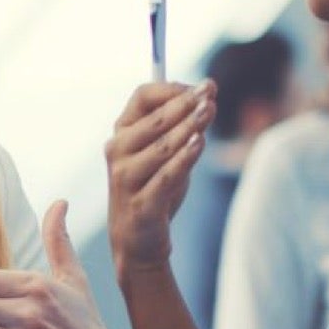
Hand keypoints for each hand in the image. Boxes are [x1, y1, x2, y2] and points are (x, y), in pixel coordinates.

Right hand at [106, 80, 213, 277]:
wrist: (138, 241)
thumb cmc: (153, 189)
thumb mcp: (166, 154)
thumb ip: (183, 126)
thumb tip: (208, 93)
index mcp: (122, 133)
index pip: (142, 97)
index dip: (172, 88)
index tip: (200, 87)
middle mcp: (118, 152)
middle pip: (154, 119)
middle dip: (185, 103)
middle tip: (210, 91)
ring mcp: (125, 178)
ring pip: (162, 146)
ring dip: (188, 126)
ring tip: (209, 111)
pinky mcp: (141, 203)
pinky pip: (166, 176)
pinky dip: (184, 157)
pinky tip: (199, 142)